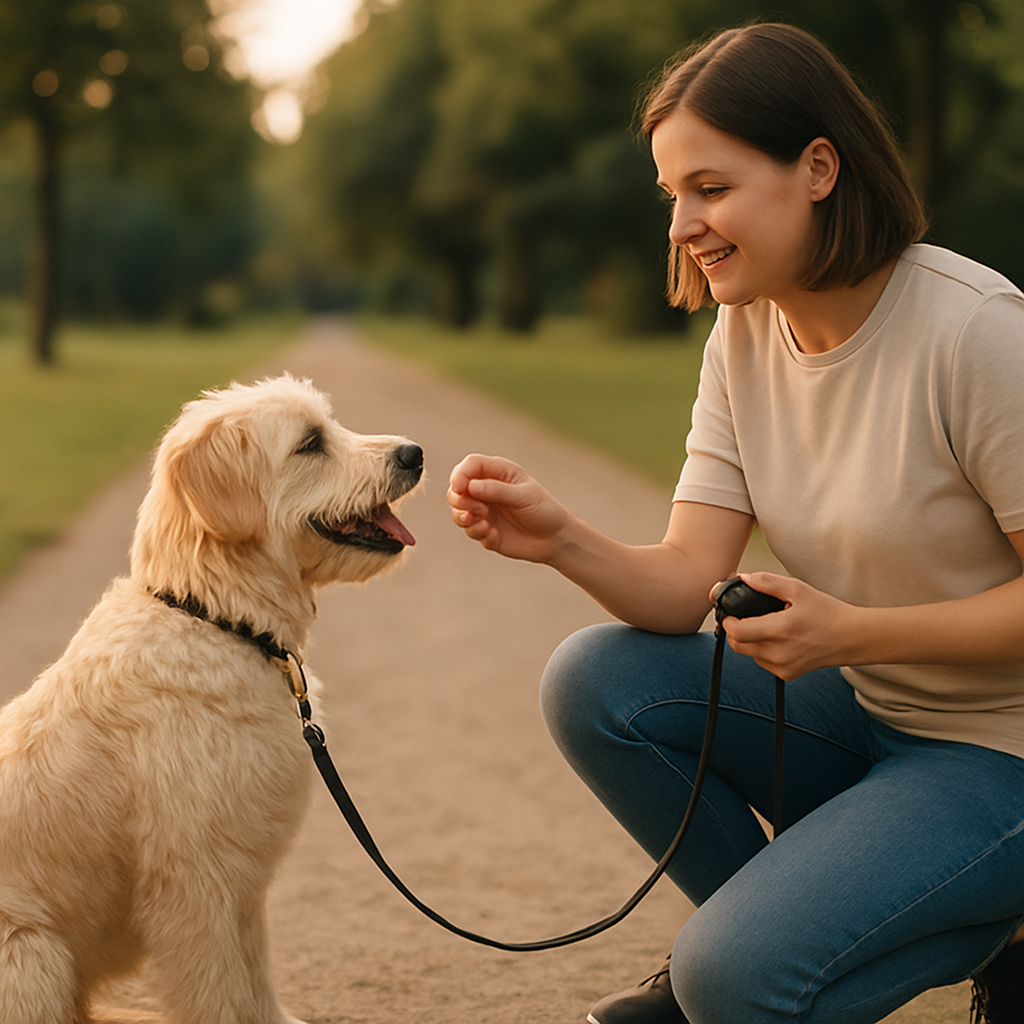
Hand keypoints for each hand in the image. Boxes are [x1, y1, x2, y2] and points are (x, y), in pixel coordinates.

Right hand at [447, 454, 569, 562]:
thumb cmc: (543, 510)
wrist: (554, 539)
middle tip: (480, 510)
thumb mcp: (524, 496)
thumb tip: (470, 486)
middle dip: (460, 500)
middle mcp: (486, 489)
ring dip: (463, 517)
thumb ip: (497, 490)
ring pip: (457, 510)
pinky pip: (470, 531)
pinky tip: (494, 535)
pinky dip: (478, 533)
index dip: (460, 475)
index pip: (469, 465)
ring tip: (484, 524)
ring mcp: (484, 510)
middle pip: (456, 488)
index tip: (460, 488)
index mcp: (498, 473)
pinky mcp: (484, 530)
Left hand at [717, 572, 856, 679]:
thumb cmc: (827, 612)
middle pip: (737, 645)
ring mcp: (783, 667)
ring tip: (769, 627)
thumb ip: (767, 582)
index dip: (728, 621)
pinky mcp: (787, 675)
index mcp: (779, 630)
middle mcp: (778, 653)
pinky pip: (763, 662)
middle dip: (737, 631)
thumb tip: (743, 578)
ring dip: (750, 641)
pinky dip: (764, 651)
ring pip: (749, 654)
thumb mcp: (798, 589)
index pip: (736, 632)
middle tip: (746, 617)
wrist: (853, 638)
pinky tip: (780, 640)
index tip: (731, 612)